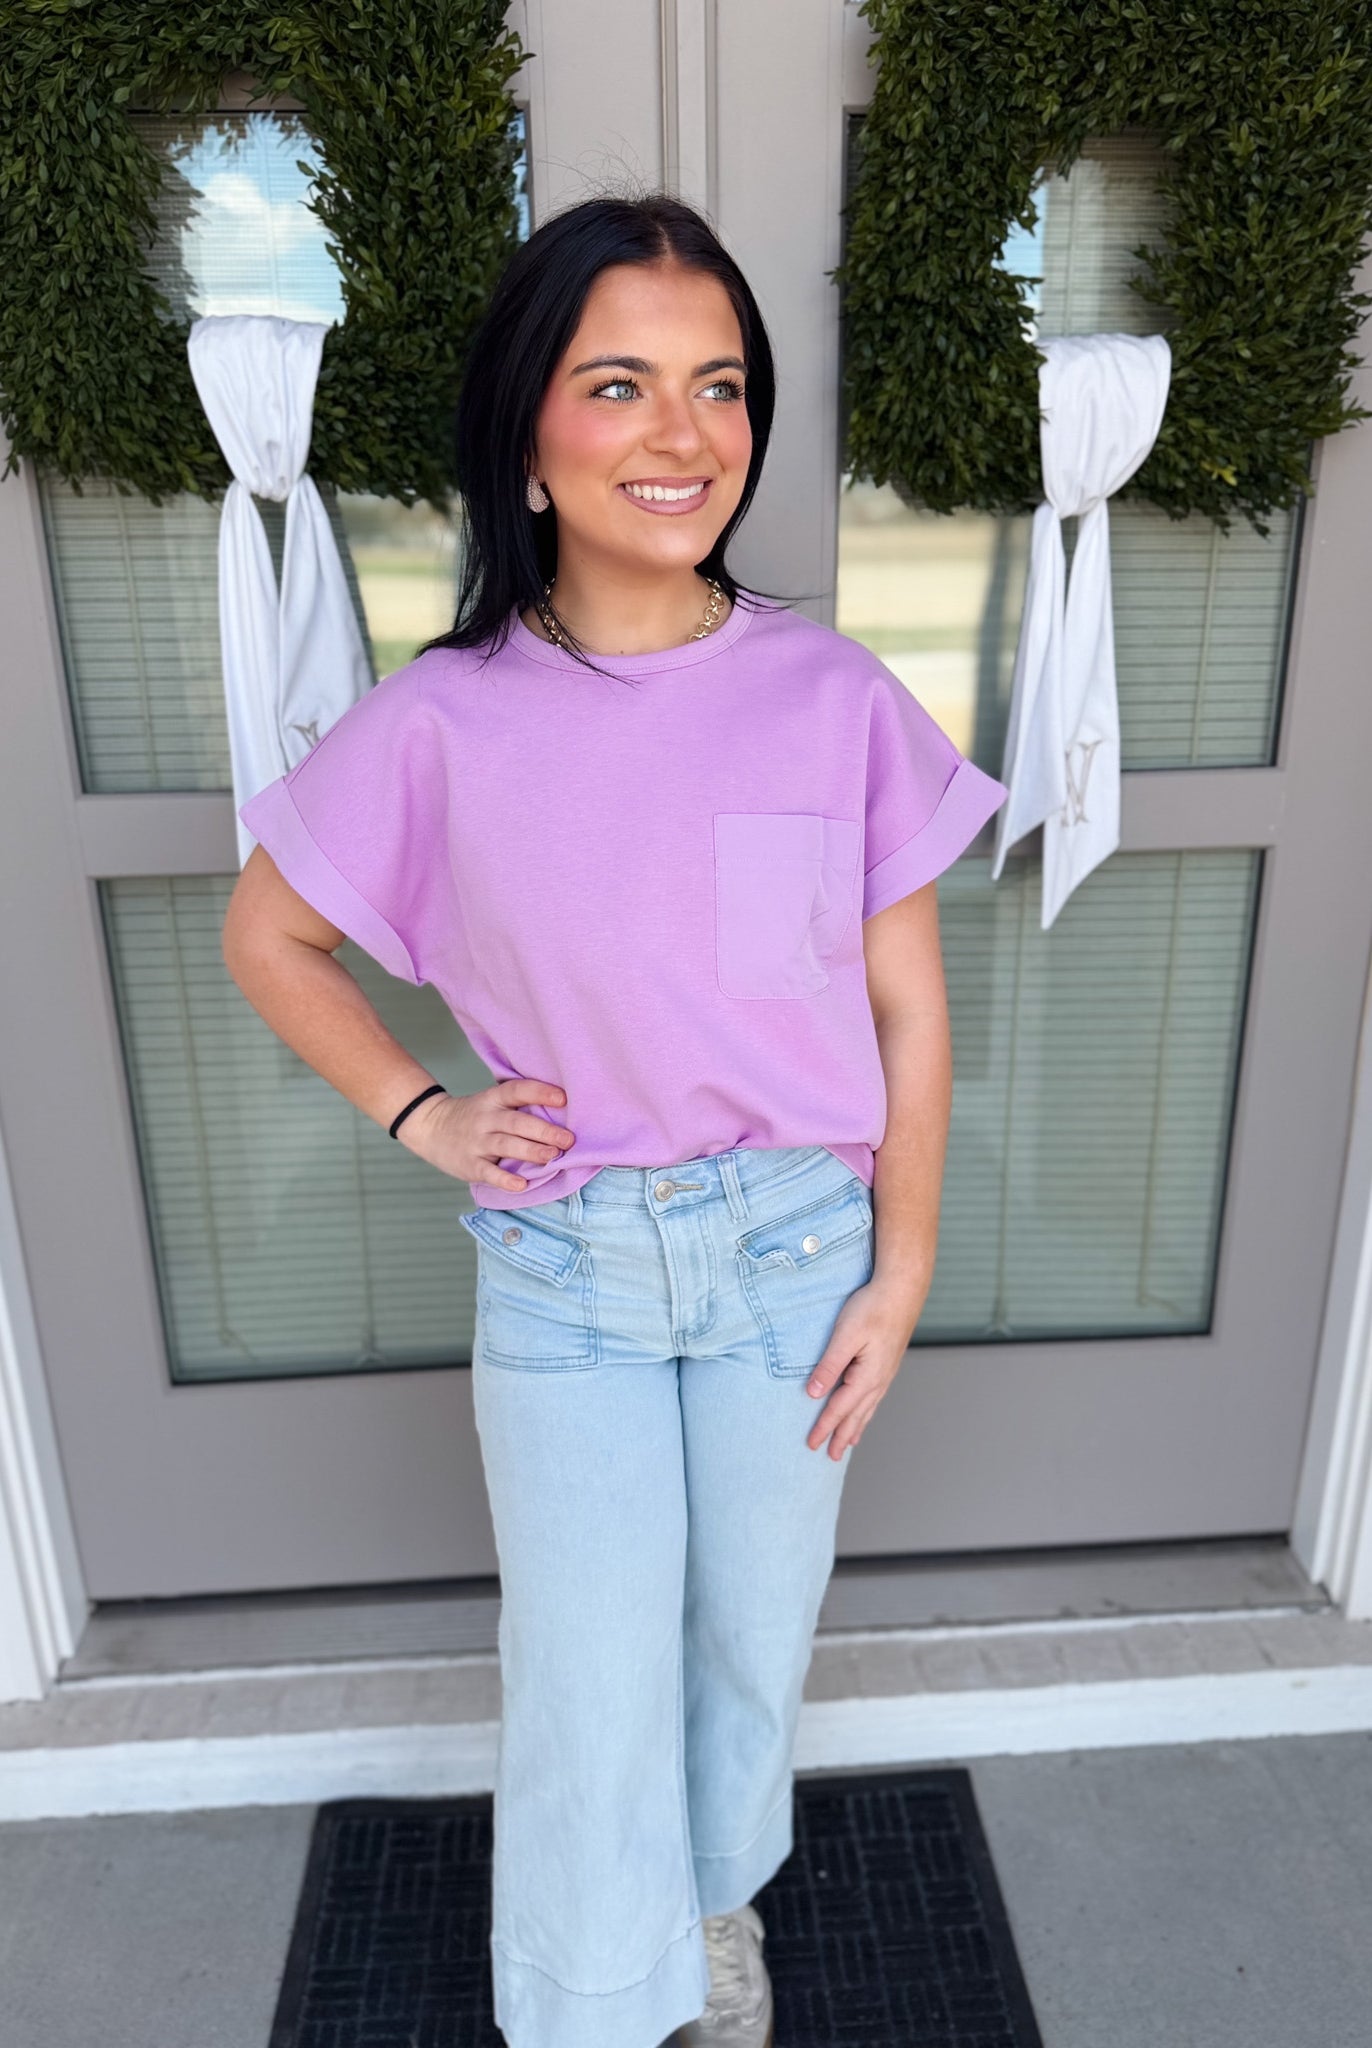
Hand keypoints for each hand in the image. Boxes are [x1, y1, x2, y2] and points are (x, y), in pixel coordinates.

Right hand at [395, 1077, 575, 1190]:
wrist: (430, 1127)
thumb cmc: (474, 1117)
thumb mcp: (491, 1102)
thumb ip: (518, 1107)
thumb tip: (562, 1116)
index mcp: (493, 1099)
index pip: (516, 1090)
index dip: (539, 1092)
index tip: (563, 1098)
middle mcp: (485, 1119)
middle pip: (516, 1122)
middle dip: (544, 1130)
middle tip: (568, 1139)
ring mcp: (476, 1142)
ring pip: (505, 1145)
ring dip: (530, 1151)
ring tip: (553, 1156)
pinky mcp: (470, 1165)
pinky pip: (488, 1172)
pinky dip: (504, 1180)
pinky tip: (521, 1184)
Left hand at [803, 1278, 925, 1460]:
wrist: (902, 1290)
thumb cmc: (872, 1308)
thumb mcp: (845, 1336)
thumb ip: (829, 1365)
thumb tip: (814, 1394)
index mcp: (867, 1377)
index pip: (839, 1409)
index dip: (824, 1428)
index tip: (811, 1444)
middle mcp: (879, 1380)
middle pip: (857, 1415)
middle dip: (842, 1436)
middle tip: (830, 1457)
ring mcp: (886, 1373)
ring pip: (868, 1408)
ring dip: (856, 1427)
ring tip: (848, 1443)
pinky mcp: (887, 1363)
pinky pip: (875, 1396)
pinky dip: (866, 1411)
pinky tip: (865, 1410)